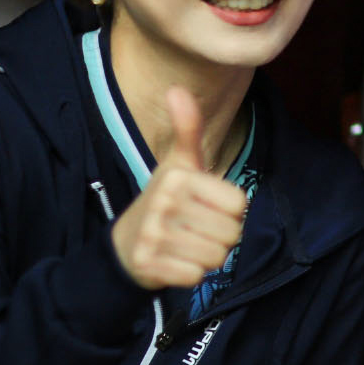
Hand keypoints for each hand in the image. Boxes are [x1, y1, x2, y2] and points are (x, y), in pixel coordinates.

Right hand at [110, 87, 247, 290]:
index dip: (230, 212)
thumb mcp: (178, 164)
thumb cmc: (165, 201)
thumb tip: (177, 88)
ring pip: (216, 257)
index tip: (206, 207)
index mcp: (179, 176)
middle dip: (220, 236)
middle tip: (195, 229)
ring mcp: (153, 234)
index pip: (239, 204)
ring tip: (185, 244)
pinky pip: (195, 276)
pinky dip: (190, 274)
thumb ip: (187, 129)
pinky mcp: (147, 264)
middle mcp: (164, 202)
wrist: (125, 244)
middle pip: (231, 233)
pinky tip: (174, 262)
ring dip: (207, 256)